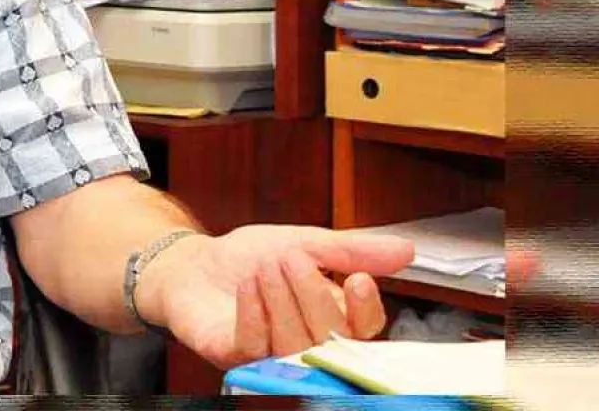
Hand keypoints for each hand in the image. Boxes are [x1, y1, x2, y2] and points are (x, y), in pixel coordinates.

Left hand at [138, 225, 414, 368]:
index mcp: (330, 317)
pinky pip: (254, 347)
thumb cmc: (249, 258)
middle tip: (290, 259)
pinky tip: (249, 287)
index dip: (366, 310)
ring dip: (282, 301)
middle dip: (313, 294)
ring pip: (295, 345)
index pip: (364, 329)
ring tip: (267, 267)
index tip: (359, 280)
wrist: (192, 263)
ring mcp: (271, 355)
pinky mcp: (236, 358)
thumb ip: (350, 250)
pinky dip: (255, 314)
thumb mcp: (304, 242)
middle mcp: (306, 343)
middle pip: (331, 338)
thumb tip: (406, 251)